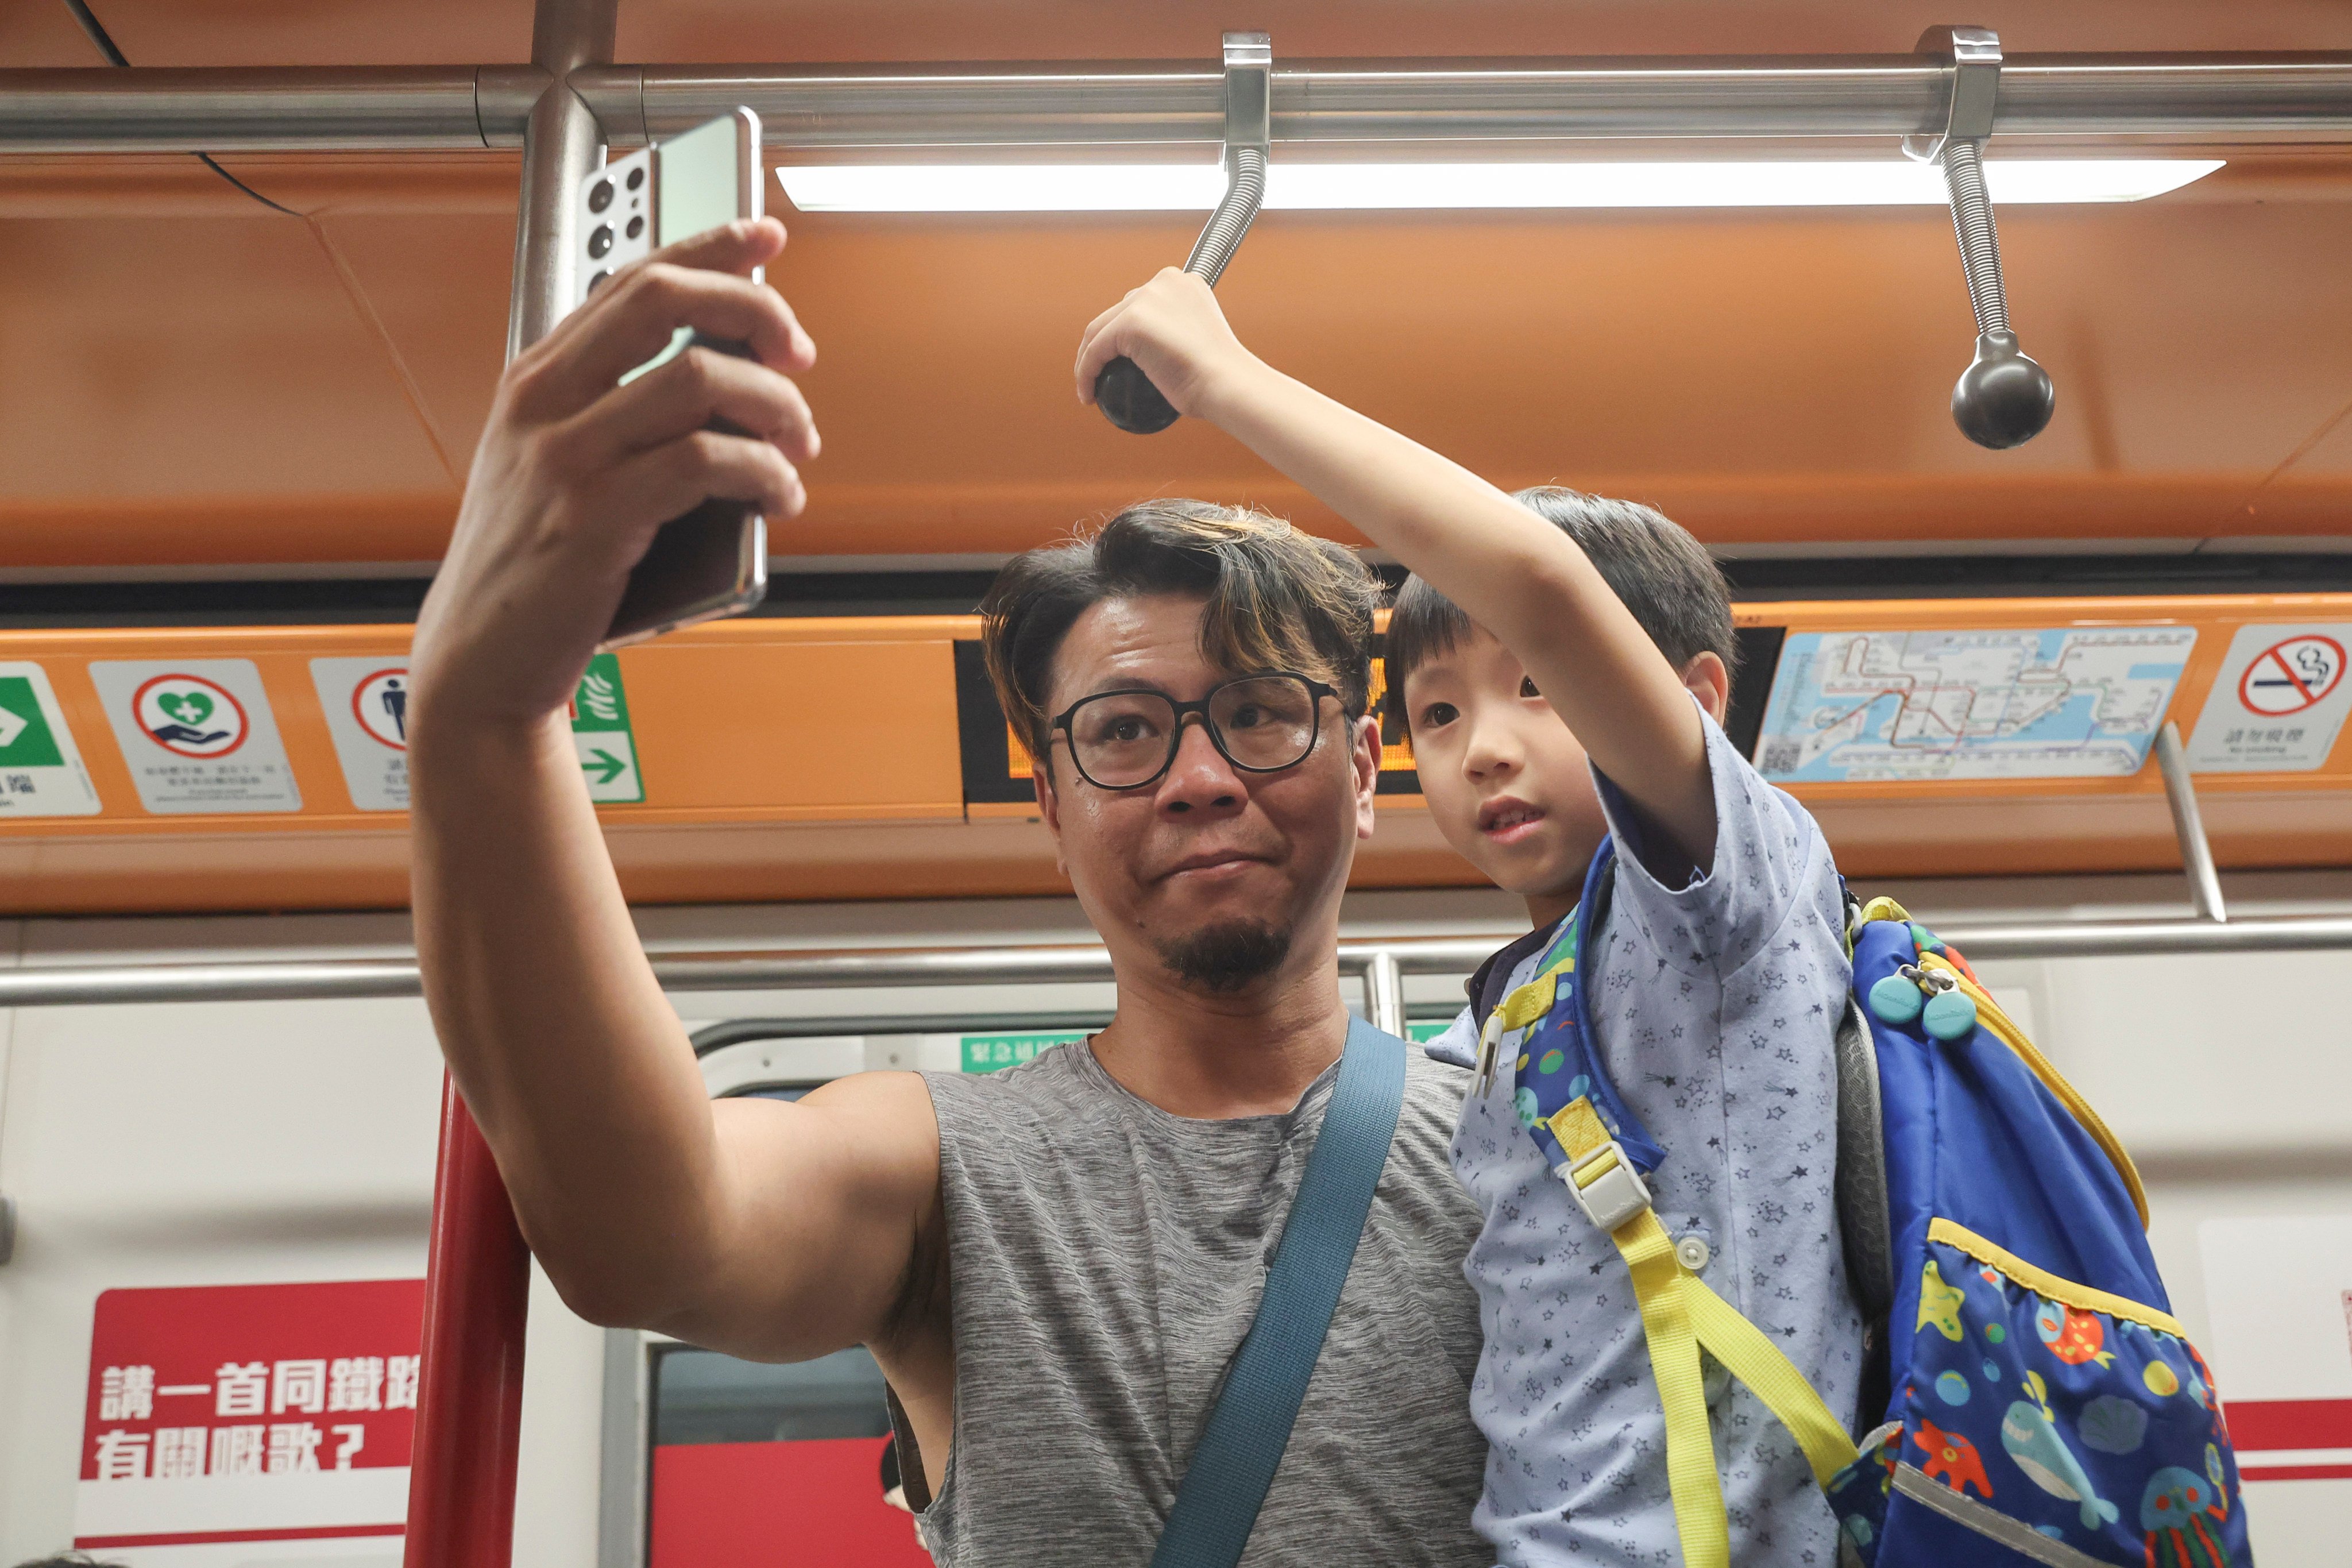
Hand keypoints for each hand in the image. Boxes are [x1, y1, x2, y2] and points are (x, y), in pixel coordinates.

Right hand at [410, 218, 818, 733]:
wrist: (480, 656)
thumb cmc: (534, 565)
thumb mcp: (555, 466)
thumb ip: (618, 412)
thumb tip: (733, 378)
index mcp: (536, 377)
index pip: (633, 278)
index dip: (709, 246)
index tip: (765, 239)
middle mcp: (543, 402)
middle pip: (666, 300)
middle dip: (754, 312)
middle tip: (797, 355)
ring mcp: (565, 457)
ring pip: (701, 380)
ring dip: (775, 407)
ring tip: (798, 446)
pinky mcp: (594, 517)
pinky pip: (706, 463)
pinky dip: (765, 474)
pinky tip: (779, 495)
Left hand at [1074, 268, 1260, 421]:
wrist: (1226, 384)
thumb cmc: (1218, 379)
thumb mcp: (1199, 342)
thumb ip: (1177, 334)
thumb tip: (1157, 355)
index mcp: (1183, 282)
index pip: (1141, 304)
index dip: (1125, 331)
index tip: (1122, 359)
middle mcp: (1163, 281)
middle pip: (1117, 313)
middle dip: (1103, 342)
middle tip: (1103, 374)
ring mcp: (1145, 299)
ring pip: (1099, 330)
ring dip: (1087, 358)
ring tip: (1089, 387)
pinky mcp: (1130, 322)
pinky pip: (1095, 351)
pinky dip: (1086, 374)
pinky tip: (1087, 396)